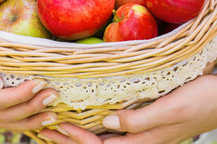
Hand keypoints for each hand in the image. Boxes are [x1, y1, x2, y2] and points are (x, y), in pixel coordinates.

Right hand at [0, 20, 58, 131]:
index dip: (19, 95)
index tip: (40, 82)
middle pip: (5, 114)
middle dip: (31, 107)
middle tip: (54, 95)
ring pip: (7, 119)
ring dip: (31, 117)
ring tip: (53, 112)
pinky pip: (6, 114)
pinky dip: (24, 117)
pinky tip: (40, 114)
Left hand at [39, 74, 216, 143]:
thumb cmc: (198, 102)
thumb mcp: (169, 111)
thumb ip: (138, 121)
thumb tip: (108, 123)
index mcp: (142, 143)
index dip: (77, 138)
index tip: (56, 124)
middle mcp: (138, 142)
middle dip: (69, 140)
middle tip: (43, 130)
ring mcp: (140, 135)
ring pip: (102, 138)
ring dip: (77, 135)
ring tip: (55, 128)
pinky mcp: (143, 125)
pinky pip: (111, 131)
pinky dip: (92, 127)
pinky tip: (85, 119)